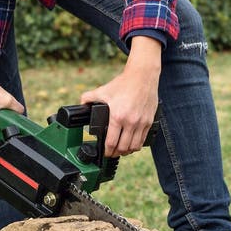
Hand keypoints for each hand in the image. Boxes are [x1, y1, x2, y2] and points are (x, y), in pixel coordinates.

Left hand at [80, 36, 161, 157]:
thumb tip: (81, 104)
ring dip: (127, 151)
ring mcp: (141, 122)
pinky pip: (143, 140)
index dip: (107, 151)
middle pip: (123, 148)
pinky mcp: (149, 121)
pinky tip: (132, 144)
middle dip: (116, 153)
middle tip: (112, 153)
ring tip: (122, 150)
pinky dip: (137, 145)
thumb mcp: (104, 90)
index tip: (105, 152)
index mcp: (117, 116)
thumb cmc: (124, 83)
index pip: (111, 142)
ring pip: (134, 147)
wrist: (142, 76)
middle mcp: (130, 122)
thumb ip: (89, 97)